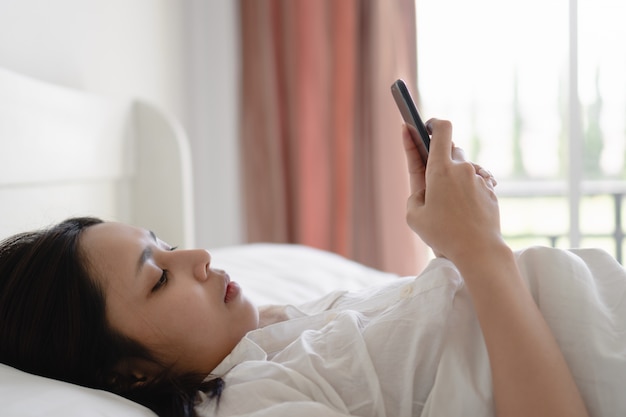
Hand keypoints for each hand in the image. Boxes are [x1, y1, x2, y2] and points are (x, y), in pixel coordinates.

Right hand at [402, 119, 503, 263]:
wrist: (479, 251)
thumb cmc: (443, 234)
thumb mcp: (414, 216)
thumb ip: (416, 195)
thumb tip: (425, 190)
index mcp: (440, 169)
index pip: (442, 130)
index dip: (433, 124)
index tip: (425, 127)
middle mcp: (462, 169)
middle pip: (452, 150)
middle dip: (441, 161)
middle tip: (432, 183)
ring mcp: (479, 179)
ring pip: (465, 169)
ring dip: (455, 180)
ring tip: (449, 206)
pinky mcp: (490, 191)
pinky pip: (476, 185)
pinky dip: (468, 194)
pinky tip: (463, 214)